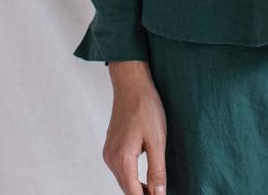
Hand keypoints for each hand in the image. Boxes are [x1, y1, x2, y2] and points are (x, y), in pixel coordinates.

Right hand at [101, 61, 167, 194]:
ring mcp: (108, 152)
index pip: (133, 193)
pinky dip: (131, 175)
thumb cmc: (146, 107)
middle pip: (126, 188)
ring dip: (136, 186)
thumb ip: (157, 169)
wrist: (132, 84)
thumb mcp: (157, 140)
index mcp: (122, 159)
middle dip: (142, 194)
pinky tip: (143, 174)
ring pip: (123, 179)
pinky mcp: (110, 146)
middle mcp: (111, 158)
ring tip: (154, 189)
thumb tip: (158, 193)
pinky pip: (120, 168)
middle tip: (159, 194)